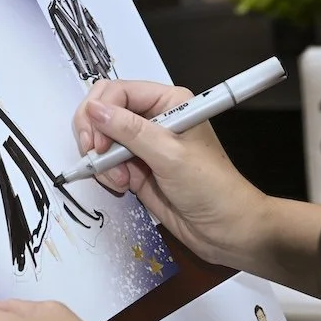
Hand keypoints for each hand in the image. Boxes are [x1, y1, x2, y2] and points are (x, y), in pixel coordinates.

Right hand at [72, 79, 268, 268]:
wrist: (225, 229)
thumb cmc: (211, 187)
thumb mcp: (169, 155)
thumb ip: (129, 131)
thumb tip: (94, 109)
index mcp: (168, 102)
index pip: (119, 91)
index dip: (101, 113)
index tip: (98, 143)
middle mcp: (154, 118)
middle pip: (104, 112)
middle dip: (96, 136)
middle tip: (97, 159)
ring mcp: (143, 145)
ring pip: (102, 140)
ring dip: (102, 161)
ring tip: (121, 180)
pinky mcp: (137, 168)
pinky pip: (107, 163)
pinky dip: (107, 174)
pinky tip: (124, 186)